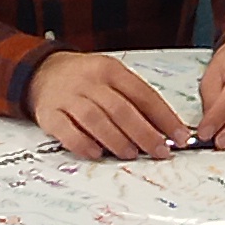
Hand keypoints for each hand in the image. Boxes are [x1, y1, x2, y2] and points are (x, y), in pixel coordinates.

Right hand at [33, 50, 188, 161]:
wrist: (44, 72)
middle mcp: (89, 82)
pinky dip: (83, 144)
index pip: (143, 95)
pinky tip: (97, 154)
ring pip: (96, 120)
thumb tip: (165, 129)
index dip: (165, 118)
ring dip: (117, 140)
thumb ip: (135, 99)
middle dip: (145, 134)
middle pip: (121, 109)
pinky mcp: (49, 114)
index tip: (180, 137)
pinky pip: (66, 131)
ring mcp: (68, 97)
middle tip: (160, 151)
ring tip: (132, 154)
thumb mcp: (112, 78)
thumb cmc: (86, 80)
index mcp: (111, 70)